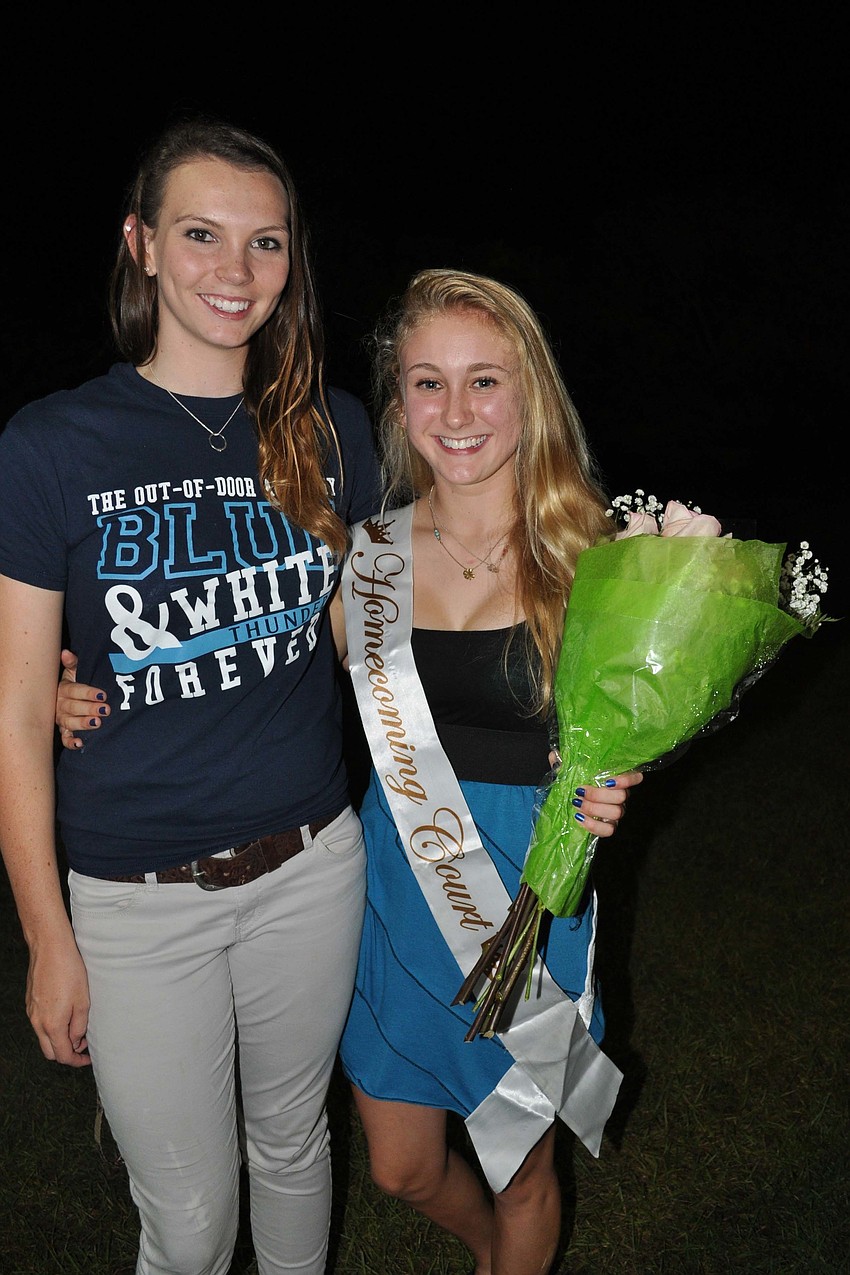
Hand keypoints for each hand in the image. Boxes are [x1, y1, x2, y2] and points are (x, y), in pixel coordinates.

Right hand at [26, 931, 91, 1067]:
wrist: (50, 948)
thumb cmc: (70, 971)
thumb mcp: (83, 1001)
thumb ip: (79, 1026)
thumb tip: (77, 1041)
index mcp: (52, 1025)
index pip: (62, 1055)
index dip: (77, 1061)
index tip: (88, 1057)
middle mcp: (37, 1022)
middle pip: (50, 1051)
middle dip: (66, 1053)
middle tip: (83, 1045)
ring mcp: (31, 1012)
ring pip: (44, 1037)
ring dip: (59, 1039)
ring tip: (77, 1027)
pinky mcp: (30, 1003)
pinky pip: (40, 1023)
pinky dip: (52, 1026)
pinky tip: (66, 1014)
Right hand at [56, 649, 109, 749]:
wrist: (70, 695)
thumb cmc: (76, 681)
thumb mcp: (75, 670)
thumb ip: (73, 663)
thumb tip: (66, 652)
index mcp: (63, 689)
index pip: (74, 691)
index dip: (88, 693)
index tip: (102, 694)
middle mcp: (60, 704)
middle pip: (73, 707)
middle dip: (89, 709)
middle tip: (105, 710)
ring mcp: (61, 718)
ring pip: (69, 722)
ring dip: (82, 724)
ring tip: (97, 723)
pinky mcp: (64, 730)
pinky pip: (65, 738)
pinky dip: (71, 742)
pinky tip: (80, 743)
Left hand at [571, 769, 642, 836]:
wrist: (573, 803)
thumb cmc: (579, 786)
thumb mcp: (582, 773)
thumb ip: (586, 768)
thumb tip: (574, 763)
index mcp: (618, 781)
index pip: (635, 777)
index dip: (626, 780)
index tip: (608, 782)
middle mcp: (622, 797)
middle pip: (622, 796)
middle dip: (597, 795)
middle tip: (580, 792)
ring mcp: (617, 813)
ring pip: (616, 813)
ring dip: (593, 808)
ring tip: (577, 803)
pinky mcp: (610, 827)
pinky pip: (608, 830)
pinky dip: (592, 824)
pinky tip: (579, 817)